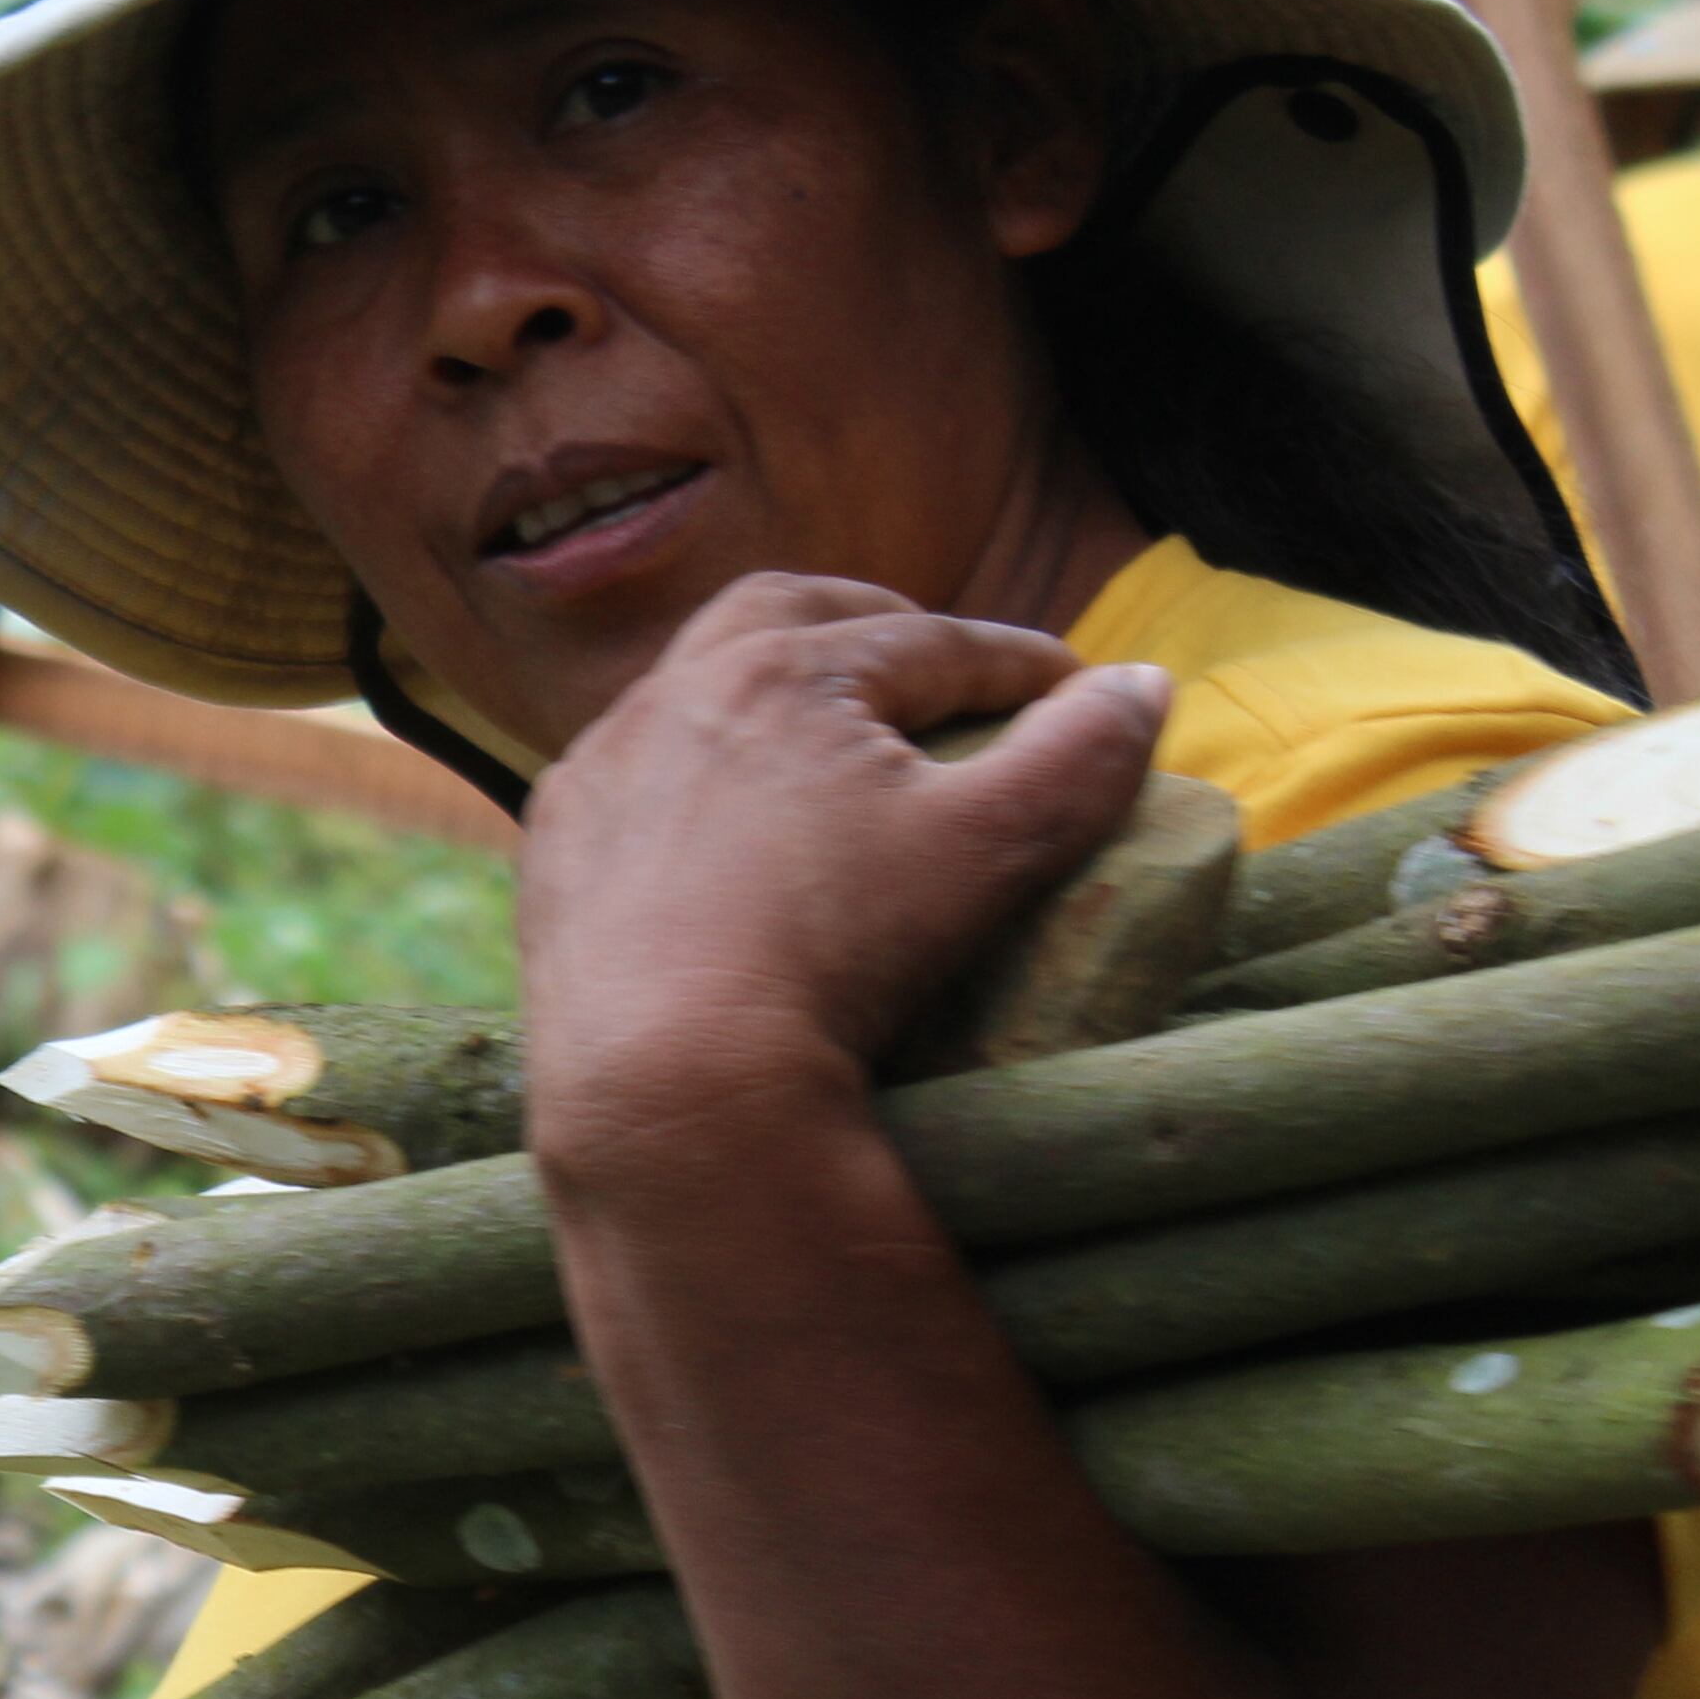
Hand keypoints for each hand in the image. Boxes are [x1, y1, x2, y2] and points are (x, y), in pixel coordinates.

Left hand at [517, 574, 1165, 1173]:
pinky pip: (629, 781)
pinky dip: (689, 775)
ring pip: (692, 693)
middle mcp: (672, 695)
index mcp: (783, 669)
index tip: (1073, 687)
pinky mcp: (553, 852)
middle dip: (871, 625)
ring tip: (826, 729)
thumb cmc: (838, 952)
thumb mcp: (990, 850)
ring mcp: (600, 773)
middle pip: (785, 618)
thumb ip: (1078, 759)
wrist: (667, 1081)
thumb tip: (1145, 687)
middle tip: (934, 662)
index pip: (931, 643)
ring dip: (766, 692)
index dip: (1017, 663)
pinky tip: (718, 818)